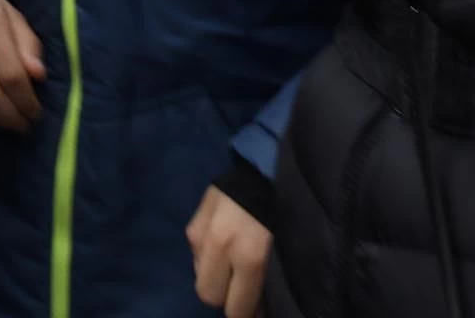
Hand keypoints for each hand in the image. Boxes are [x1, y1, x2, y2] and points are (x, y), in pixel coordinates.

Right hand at [188, 184, 271, 317]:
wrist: (263, 170)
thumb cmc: (282, 215)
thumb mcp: (283, 253)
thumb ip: (268, 284)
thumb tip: (257, 310)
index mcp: (249, 257)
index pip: (236, 308)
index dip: (244, 315)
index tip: (254, 311)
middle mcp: (219, 247)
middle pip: (208, 295)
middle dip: (225, 298)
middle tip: (242, 290)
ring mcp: (201, 234)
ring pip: (199, 276)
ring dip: (215, 277)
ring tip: (233, 265)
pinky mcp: (192, 224)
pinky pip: (196, 256)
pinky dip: (209, 259)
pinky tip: (224, 246)